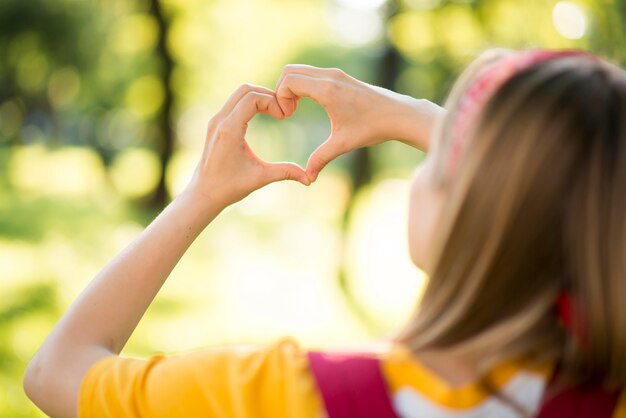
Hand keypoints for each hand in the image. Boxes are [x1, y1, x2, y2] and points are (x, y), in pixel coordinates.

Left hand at [185, 84, 310, 207]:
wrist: (203, 193)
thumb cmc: (229, 187)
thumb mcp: (260, 178)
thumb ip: (285, 172)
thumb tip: (310, 178)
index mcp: (229, 130)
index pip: (253, 98)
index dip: (272, 102)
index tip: (284, 117)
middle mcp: (220, 120)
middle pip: (246, 89)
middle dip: (267, 95)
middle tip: (282, 112)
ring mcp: (215, 120)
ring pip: (239, 93)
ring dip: (259, 98)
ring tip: (275, 113)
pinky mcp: (216, 123)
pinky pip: (234, 102)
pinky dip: (250, 103)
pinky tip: (263, 116)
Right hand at [275, 65, 441, 180]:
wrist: (398, 114)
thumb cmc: (372, 127)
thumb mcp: (343, 144)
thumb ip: (321, 158)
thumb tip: (308, 178)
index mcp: (328, 90)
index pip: (289, 81)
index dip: (280, 97)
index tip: (287, 116)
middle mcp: (330, 76)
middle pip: (290, 71)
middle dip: (281, 90)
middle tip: (287, 113)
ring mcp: (335, 73)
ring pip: (299, 69)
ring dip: (291, 87)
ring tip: (295, 109)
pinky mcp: (339, 75)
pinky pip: (311, 73)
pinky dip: (302, 84)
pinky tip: (307, 104)